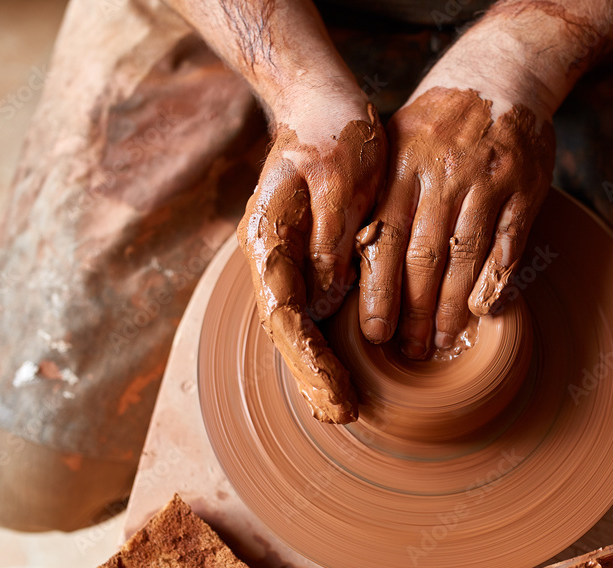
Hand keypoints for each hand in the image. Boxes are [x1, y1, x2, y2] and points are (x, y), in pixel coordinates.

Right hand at [238, 102, 385, 422]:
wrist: (320, 106)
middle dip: (311, 377)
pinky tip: (338, 374)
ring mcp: (287, 262)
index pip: (287, 315)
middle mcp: (272, 258)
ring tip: (340, 410)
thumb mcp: (335, 177)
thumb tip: (324, 295)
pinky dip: (324, 347)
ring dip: (315, 371)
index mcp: (270, 239)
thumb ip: (328, 237)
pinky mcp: (307, 260)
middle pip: (286, 332)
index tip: (339, 395)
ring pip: (296, 328)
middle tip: (341, 416)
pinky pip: (313, 313)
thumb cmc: (330, 135)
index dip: (310, 359)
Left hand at [357, 83, 555, 357]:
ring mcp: (485, 183)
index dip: (379, 292)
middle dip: (414, 311)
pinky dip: (497, 279)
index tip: (374, 332)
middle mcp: (442, 178)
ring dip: (452, 307)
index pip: (385, 242)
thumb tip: (354, 263)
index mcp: (403, 170)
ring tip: (441, 342)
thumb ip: (380, 198)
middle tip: (409, 351)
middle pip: (425, 258)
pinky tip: (484, 310)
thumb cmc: (436, 123)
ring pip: (466, 257)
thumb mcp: (396, 146)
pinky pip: (509, 243)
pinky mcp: (524, 188)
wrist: (500, 73)